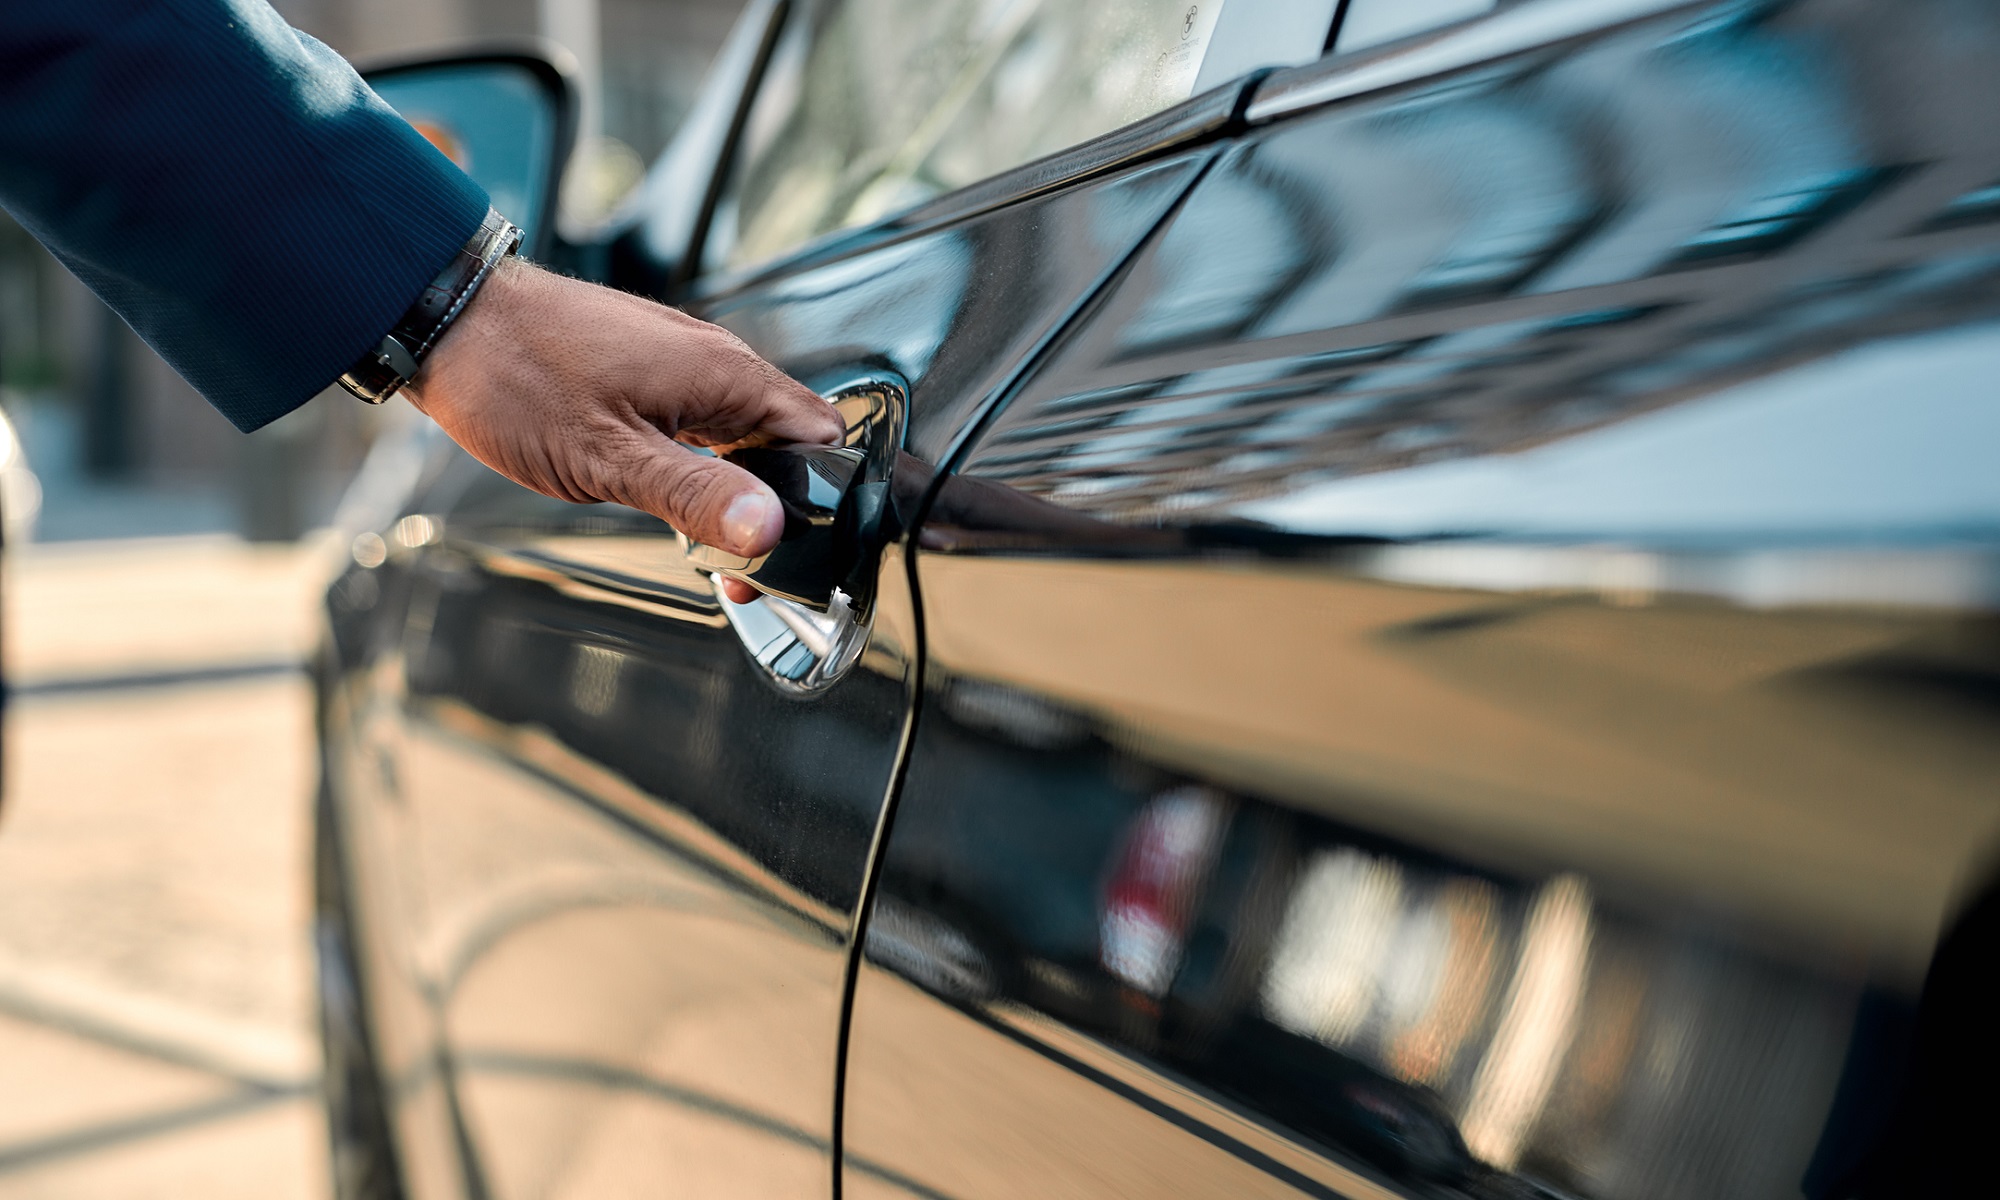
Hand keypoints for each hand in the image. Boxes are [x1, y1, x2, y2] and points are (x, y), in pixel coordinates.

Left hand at [403, 258, 841, 564]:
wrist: (449, 319)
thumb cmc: (517, 377)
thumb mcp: (610, 458)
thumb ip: (697, 495)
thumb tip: (770, 528)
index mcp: (724, 374)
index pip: (820, 437)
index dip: (818, 498)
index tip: (788, 551)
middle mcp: (715, 360)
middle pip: (787, 440)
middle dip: (778, 503)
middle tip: (743, 564)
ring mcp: (683, 361)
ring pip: (744, 434)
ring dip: (737, 486)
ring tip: (712, 542)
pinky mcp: (652, 368)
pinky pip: (705, 421)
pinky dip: (702, 463)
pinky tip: (675, 496)